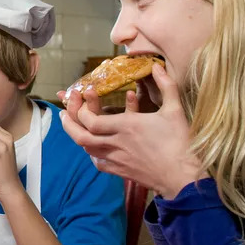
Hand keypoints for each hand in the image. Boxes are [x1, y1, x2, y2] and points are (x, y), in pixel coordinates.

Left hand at [57, 63, 203, 197]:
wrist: (182, 178)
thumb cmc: (180, 143)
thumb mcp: (175, 110)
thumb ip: (166, 85)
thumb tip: (157, 66)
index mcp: (126, 127)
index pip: (91, 121)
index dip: (80, 110)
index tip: (81, 97)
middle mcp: (116, 143)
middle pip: (80, 136)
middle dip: (67, 124)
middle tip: (62, 113)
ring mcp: (117, 159)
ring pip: (86, 149)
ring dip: (77, 136)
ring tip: (73, 126)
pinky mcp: (121, 171)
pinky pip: (98, 163)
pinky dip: (91, 153)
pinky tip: (92, 147)